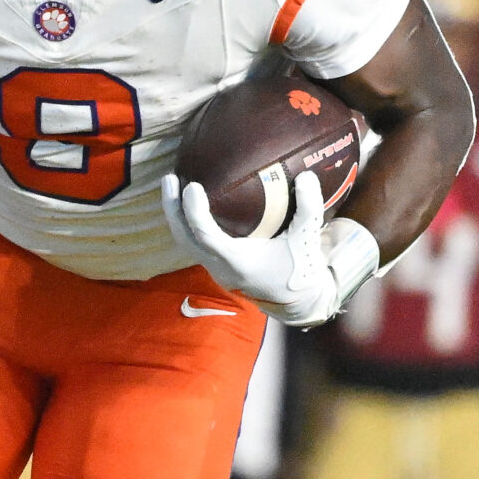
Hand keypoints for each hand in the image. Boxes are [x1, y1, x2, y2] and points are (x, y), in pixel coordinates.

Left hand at [161, 169, 377, 327]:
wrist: (297, 302)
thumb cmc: (300, 271)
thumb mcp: (308, 239)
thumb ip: (309, 208)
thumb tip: (307, 176)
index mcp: (238, 262)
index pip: (205, 236)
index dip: (193, 212)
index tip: (190, 186)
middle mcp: (221, 267)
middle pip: (185, 239)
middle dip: (172, 209)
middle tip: (169, 178)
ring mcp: (216, 269)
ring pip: (185, 242)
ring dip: (176, 215)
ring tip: (172, 185)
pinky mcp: (218, 266)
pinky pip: (194, 243)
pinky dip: (188, 223)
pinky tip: (189, 203)